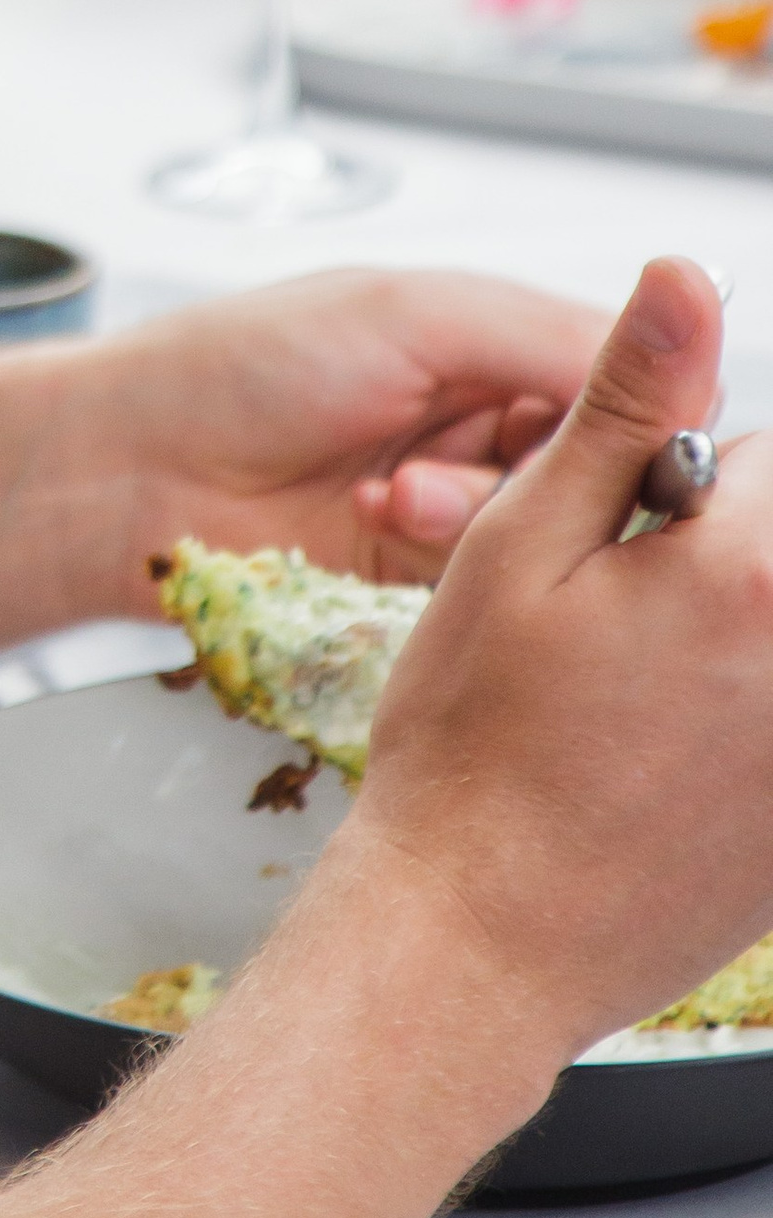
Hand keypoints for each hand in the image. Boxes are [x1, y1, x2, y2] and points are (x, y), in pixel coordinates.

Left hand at [65, 267, 602, 611]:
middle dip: (539, 467)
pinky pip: (490, 575)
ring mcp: (454, 498)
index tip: (631, 435)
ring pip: (544, 524)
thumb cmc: (237, 364)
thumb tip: (666, 354)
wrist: (130, 468)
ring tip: (396, 492)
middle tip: (477, 462)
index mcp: (486, 338)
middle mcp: (480, 416)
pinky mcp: (422, 572)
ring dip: (478, 510)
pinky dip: (444, 549)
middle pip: (594, 460)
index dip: (633, 408)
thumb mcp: (405, 315)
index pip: (619, 375)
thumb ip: (539, 335)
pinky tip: (376, 519)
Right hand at [357, 256, 772, 1057]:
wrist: (476, 937)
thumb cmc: (474, 750)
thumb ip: (625, 403)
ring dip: (733, 627)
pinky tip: (665, 762)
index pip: (768, 446)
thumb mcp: (522, 541)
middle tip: (631, 615)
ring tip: (644, 696)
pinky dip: (738, 713)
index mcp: (753, 571)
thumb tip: (685, 279)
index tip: (626, 527)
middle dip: (723, 543)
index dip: (681, 473)